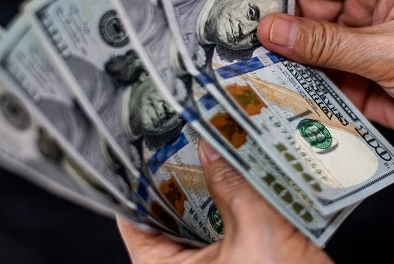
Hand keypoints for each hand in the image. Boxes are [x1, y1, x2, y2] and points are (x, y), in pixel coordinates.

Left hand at [116, 140, 332, 263]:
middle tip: (186, 141)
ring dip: (209, 189)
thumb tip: (214, 146)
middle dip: (180, 178)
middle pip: (169, 216)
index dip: (139, 184)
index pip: (134, 223)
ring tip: (213, 152)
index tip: (148, 149)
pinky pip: (224, 229)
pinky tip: (241, 177)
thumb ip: (234, 183)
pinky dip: (231, 204)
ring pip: (199, 221)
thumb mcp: (258, 231)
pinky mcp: (237, 263)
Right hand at [257, 0, 393, 213]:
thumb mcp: (392, 51)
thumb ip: (328, 43)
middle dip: (275, 26)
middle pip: (309, 14)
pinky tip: (279, 97)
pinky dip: (303, 93)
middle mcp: (370, 16)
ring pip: (312, 53)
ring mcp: (365, 54)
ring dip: (285, 63)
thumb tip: (273, 28)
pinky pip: (324, 87)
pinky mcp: (365, 89)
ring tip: (246, 71)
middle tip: (236, 40)